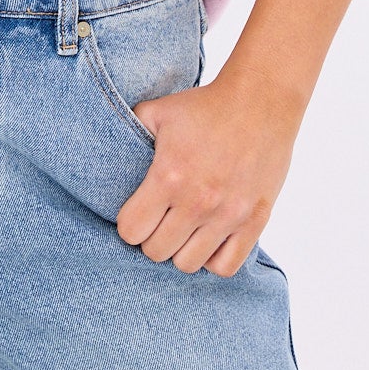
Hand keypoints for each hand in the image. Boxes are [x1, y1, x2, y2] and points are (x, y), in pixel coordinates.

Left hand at [116, 73, 302, 275]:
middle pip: (156, 252)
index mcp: (169, 176)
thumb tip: (109, 151)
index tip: (137, 211)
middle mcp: (198, 202)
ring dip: (180, 250)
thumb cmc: (206, 107)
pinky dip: (212, 259)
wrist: (259, 102)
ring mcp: (228, 215)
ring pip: (188, 264)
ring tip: (183, 230)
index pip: (131, 230)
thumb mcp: (158, 111)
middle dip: (151, 237)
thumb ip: (130, 131)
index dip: (129, 223)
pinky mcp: (254, 222)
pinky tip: (208, 238)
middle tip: (159, 220)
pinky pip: (225, 267)